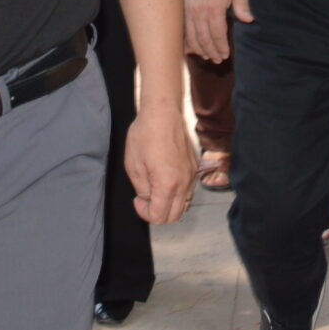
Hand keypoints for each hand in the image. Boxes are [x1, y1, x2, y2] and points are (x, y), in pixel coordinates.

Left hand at [125, 106, 196, 224]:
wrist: (162, 113)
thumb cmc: (146, 135)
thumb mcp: (134, 166)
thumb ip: (143, 189)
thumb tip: (148, 198)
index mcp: (167, 184)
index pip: (159, 216)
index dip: (144, 213)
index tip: (137, 200)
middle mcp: (184, 182)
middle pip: (174, 216)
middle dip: (158, 213)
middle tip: (145, 198)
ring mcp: (191, 174)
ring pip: (183, 203)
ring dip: (168, 203)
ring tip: (154, 187)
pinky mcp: (194, 166)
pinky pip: (187, 189)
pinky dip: (176, 192)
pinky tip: (164, 178)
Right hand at [183, 0, 251, 63]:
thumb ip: (242, 6)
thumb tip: (248, 21)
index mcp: (213, 8)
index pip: (217, 34)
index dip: (221, 47)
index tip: (226, 55)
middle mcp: (198, 11)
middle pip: (203, 39)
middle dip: (211, 52)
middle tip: (217, 60)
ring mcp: (187, 10)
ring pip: (191, 36)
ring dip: (198, 49)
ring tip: (206, 56)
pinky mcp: (180, 7)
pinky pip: (182, 29)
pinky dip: (186, 40)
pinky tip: (191, 47)